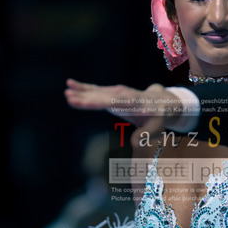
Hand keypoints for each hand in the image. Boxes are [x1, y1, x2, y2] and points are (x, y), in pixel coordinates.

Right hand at [65, 79, 182, 131]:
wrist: (160, 101)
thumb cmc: (157, 117)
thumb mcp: (155, 128)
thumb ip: (145, 135)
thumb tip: (134, 143)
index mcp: (133, 103)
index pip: (113, 102)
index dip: (98, 102)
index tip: (85, 101)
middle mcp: (123, 95)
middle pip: (102, 96)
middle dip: (86, 97)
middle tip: (69, 96)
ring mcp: (116, 92)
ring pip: (97, 92)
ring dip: (82, 91)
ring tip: (66, 91)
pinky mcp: (111, 92)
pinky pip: (96, 89)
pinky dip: (84, 87)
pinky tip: (70, 84)